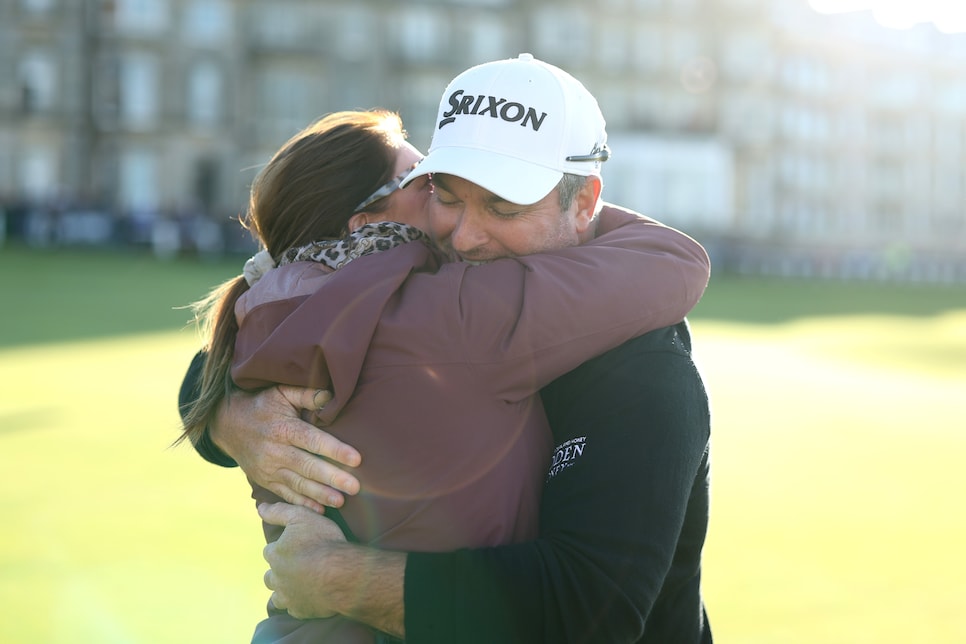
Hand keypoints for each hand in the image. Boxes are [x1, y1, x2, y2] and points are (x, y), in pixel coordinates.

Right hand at [210, 385, 360, 511]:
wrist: (227, 425)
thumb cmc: (262, 406)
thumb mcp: (281, 393)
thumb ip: (306, 395)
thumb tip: (330, 395)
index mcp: (283, 428)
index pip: (312, 440)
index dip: (335, 450)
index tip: (356, 459)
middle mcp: (275, 451)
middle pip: (308, 466)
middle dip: (332, 478)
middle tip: (355, 487)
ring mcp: (269, 469)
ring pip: (298, 484)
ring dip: (320, 494)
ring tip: (341, 501)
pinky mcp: (265, 481)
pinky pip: (286, 495)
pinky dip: (302, 504)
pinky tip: (319, 511)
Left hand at [260, 502, 346, 619]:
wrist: (341, 573)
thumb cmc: (323, 542)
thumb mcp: (302, 517)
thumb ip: (279, 512)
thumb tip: (260, 508)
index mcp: (275, 555)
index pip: (270, 551)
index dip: (282, 548)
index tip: (294, 547)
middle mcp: (277, 577)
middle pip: (270, 576)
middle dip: (279, 572)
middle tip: (297, 566)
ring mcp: (288, 596)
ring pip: (278, 596)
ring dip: (285, 590)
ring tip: (299, 584)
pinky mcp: (300, 610)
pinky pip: (294, 609)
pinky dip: (299, 603)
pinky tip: (309, 597)